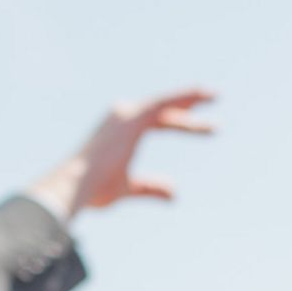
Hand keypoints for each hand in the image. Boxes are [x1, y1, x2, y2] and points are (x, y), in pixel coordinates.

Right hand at [27, 88, 215, 220]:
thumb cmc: (94, 190)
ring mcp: (126, 115)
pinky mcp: (131, 118)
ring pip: (164, 103)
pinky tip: (203, 96)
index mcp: (119, 131)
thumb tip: (175, 194)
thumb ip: (150, 188)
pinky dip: (183, 98)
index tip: (203, 127)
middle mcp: (121, 116)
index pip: (157, 122)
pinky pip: (163, 105)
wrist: (76, 186)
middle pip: (162, 108)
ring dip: (190, 98)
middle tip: (213, 97)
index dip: (181, 123)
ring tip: (215, 95)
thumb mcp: (127, 189)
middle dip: (187, 103)